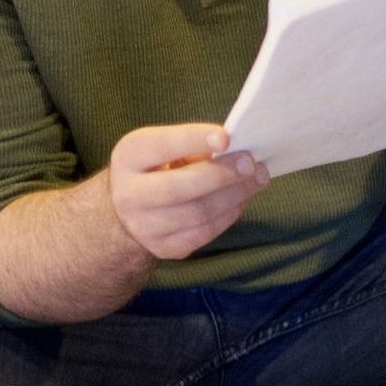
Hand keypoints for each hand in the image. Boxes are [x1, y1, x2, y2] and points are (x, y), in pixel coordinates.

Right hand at [107, 124, 270, 260]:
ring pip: (197, 214)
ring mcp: (143, 227)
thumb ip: (194, 144)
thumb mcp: (165, 145)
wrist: (130, 207)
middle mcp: (129, 194)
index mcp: (128, 157)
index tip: (226, 137)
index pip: (161, 146)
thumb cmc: (159, 165)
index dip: (194, 140)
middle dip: (221, 174)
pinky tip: (240, 199)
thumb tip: (238, 150)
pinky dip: (228, 215)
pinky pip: (204, 234)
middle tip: (251, 163)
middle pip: (179, 188)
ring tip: (257, 179)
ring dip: (234, 195)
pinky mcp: (164, 248)